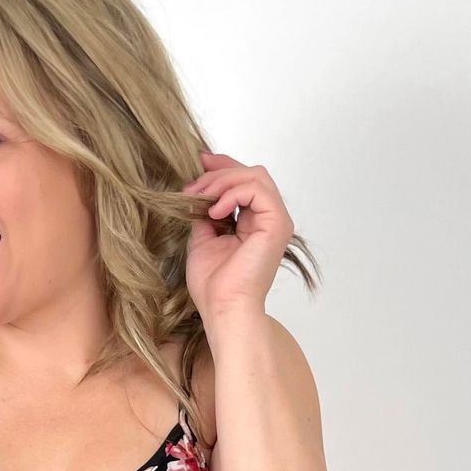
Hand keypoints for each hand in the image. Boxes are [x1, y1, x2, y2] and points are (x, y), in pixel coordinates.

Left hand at [182, 147, 293, 323]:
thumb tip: (198, 192)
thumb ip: (205, 214)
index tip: (199, 162)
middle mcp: (270, 219)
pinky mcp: (277, 224)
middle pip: (251, 173)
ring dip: (223, 181)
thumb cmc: (214, 285)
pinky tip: (215, 210)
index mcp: (255, 223)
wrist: (223, 308)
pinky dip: (233, 193)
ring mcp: (276, 221)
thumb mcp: (202, 239)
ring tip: (201, 198)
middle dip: (219, 173)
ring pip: (255, 176)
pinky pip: (257, 189)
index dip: (223, 167)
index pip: (245, 181)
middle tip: (193, 187)